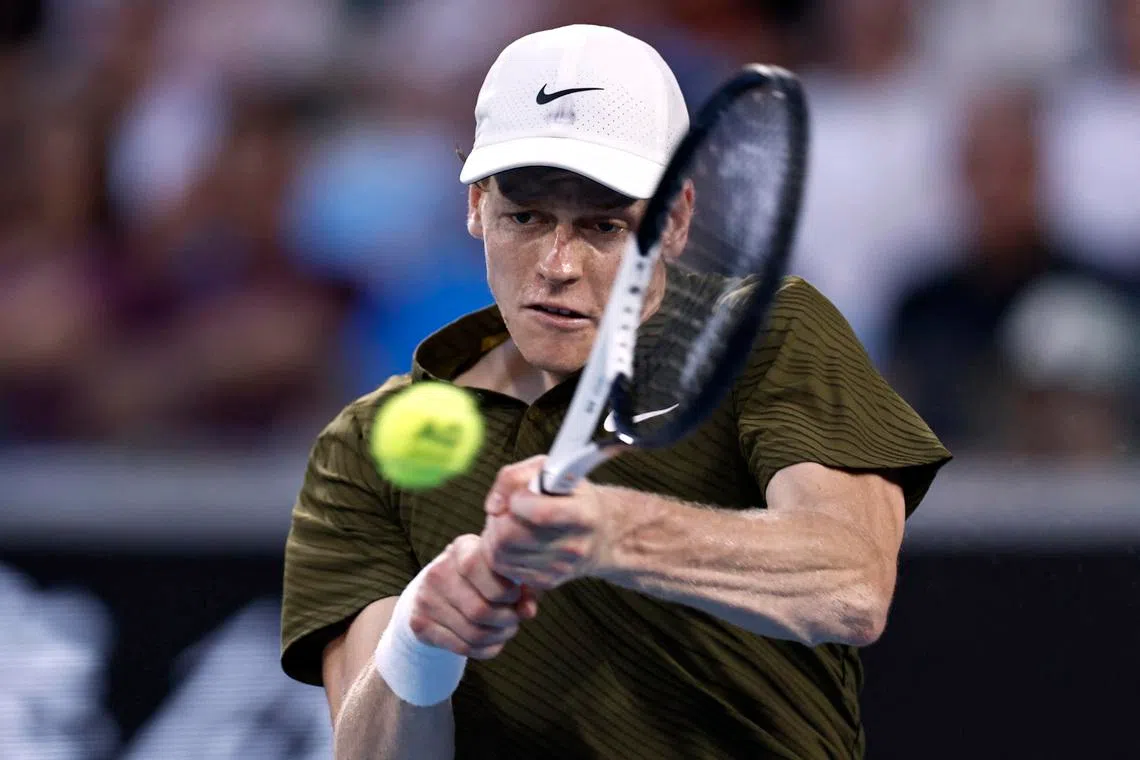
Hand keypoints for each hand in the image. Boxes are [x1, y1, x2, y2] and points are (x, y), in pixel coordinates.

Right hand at [409, 534, 538, 659]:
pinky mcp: (420, 624)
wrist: (434, 592)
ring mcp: (426, 599)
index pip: (480, 569)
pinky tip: (492, 642)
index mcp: (462, 549)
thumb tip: (528, 611)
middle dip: (507, 620)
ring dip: (499, 637)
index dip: (506, 590)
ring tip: (505, 630)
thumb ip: (521, 587)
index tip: (515, 596)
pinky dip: (486, 649)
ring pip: (474, 633)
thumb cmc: (480, 580)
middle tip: (514, 619)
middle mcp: (439, 571)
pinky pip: (462, 647)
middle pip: (481, 610)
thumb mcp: (500, 573)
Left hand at [481, 456, 616, 589]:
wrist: (599, 534)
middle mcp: (574, 546)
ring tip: (509, 522)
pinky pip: (503, 567)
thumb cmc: (571, 496)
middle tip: (506, 509)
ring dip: (494, 534)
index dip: (517, 501)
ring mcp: (560, 568)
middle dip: (499, 519)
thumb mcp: (552, 470)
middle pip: (510, 536)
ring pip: (500, 553)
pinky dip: (499, 551)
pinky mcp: (545, 582)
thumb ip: (516, 476)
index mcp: (583, 515)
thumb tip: (493, 506)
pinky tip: (513, 539)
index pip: (540, 513)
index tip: (519, 496)